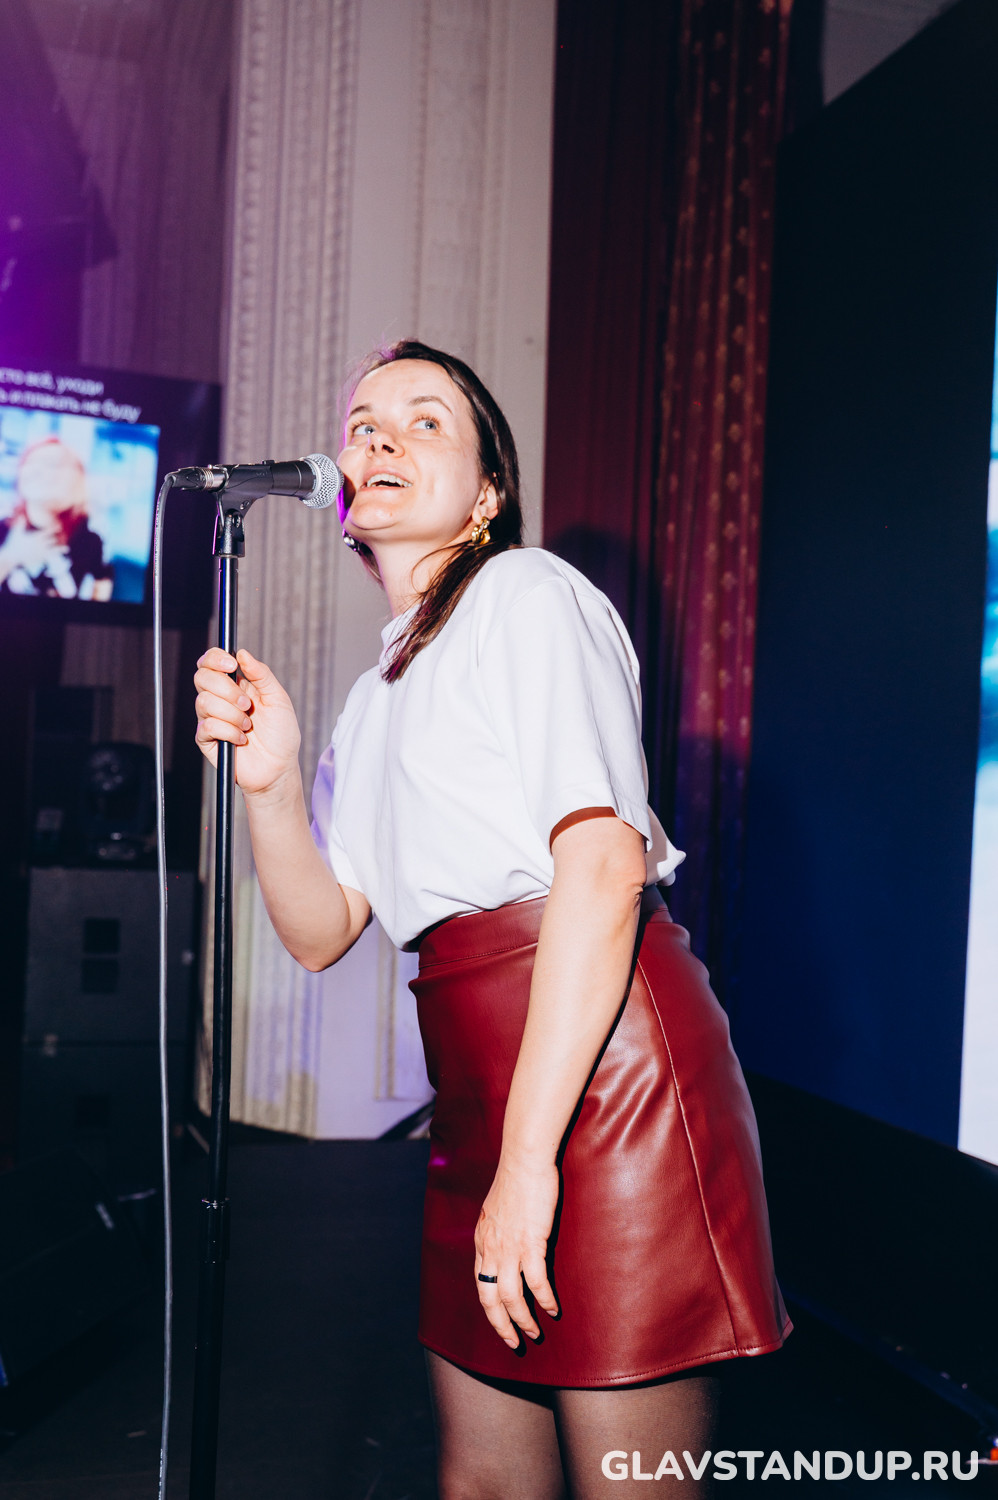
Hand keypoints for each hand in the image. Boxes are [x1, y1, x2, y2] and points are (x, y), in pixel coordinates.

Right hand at [1, 521, 62, 574]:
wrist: (12, 557)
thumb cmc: (14, 544)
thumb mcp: (17, 532)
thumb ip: (21, 523)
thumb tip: (21, 515)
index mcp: (36, 537)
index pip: (48, 531)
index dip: (54, 528)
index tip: (59, 526)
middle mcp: (41, 545)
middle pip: (52, 540)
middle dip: (56, 538)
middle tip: (61, 537)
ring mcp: (41, 553)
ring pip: (54, 550)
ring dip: (60, 549)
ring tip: (67, 549)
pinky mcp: (40, 559)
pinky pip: (49, 558)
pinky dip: (54, 556)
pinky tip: (57, 557)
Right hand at [194, 646, 301, 795]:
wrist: (279, 768)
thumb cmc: (281, 735)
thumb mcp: (279, 699)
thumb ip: (261, 674)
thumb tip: (242, 653)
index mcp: (236, 685)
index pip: (212, 662)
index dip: (215, 658)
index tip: (232, 664)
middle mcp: (220, 699)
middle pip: (201, 677)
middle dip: (227, 690)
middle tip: (247, 705)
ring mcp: (211, 718)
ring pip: (204, 702)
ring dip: (232, 715)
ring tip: (248, 726)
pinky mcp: (207, 739)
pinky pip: (208, 726)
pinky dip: (229, 732)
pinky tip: (242, 739)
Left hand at [474, 1156, 559, 1347]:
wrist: (524, 1159)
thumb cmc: (516, 1178)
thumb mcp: (496, 1208)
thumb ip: (497, 1229)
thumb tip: (505, 1243)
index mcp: (482, 1241)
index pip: (481, 1284)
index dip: (491, 1308)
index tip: (501, 1322)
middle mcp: (491, 1248)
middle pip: (490, 1299)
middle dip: (501, 1326)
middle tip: (514, 1343)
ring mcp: (510, 1247)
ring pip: (512, 1296)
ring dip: (523, 1319)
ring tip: (534, 1333)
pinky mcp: (531, 1241)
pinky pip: (536, 1280)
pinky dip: (544, 1299)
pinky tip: (553, 1309)